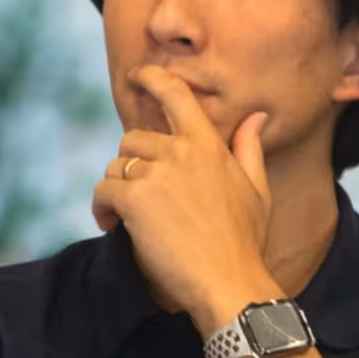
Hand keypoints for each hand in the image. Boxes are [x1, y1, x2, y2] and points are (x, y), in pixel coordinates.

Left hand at [93, 66, 276, 326]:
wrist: (229, 281)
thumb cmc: (245, 241)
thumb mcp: (257, 190)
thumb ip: (249, 149)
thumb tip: (255, 116)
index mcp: (209, 145)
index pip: (176, 96)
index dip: (153, 78)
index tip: (137, 75)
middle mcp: (181, 152)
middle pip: (132, 140)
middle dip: (130, 167)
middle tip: (140, 198)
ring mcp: (157, 174)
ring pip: (115, 167)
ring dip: (115, 191)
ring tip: (126, 218)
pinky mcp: (135, 199)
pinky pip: (103, 191)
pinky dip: (101, 209)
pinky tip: (112, 227)